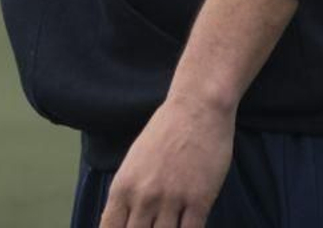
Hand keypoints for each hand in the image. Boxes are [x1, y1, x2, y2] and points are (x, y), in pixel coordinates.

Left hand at [99, 94, 233, 227]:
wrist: (197, 107)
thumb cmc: (165, 131)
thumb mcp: (134, 162)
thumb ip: (128, 194)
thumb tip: (123, 221)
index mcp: (122, 186)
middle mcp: (143, 197)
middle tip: (151, 226)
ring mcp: (171, 199)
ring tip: (168, 226)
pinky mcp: (199, 200)